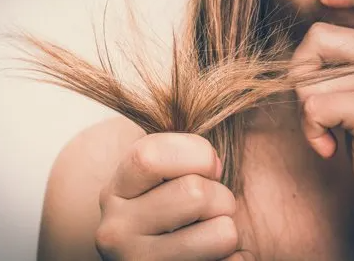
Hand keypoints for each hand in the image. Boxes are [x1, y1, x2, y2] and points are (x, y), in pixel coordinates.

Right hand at [95, 133, 240, 260]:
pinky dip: (236, 259)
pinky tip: (213, 258)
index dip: (195, 153)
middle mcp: (115, 230)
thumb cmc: (167, 209)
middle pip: (195, 193)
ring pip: (220, 233)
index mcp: (115, 190)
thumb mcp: (158, 178)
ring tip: (211, 232)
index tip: (211, 165)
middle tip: (214, 205)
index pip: (150, 156)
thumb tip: (238, 108)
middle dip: (221, 195)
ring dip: (228, 229)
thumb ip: (178, 151)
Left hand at [292, 0, 353, 255]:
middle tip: (317, 107)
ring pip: (307, 79)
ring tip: (331, 131)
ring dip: (307, 114)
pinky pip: (312, 106)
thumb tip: (298, 53)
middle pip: (317, 37)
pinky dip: (311, 131)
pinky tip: (331, 146)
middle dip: (301, 75)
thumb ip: (344, 64)